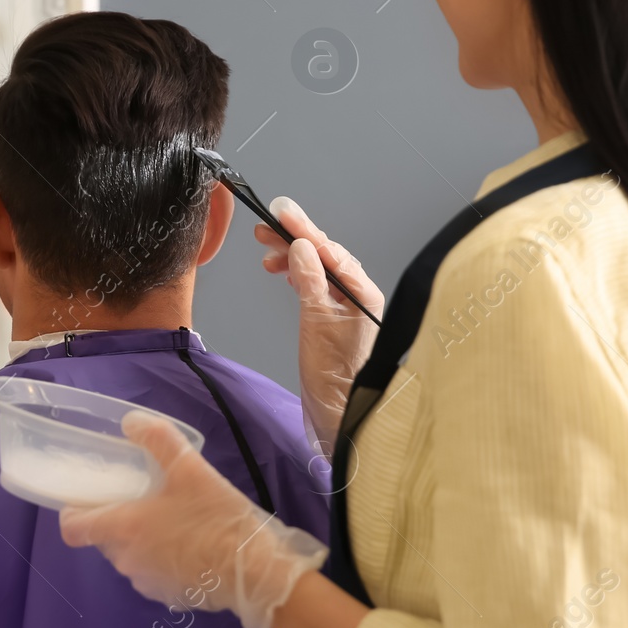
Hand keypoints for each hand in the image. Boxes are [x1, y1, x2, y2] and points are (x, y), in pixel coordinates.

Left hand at [59, 410, 327, 627]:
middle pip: (104, 539)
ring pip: (130, 556)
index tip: (89, 498)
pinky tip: (190, 546)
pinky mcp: (167, 597)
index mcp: (122, 529)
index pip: (72, 529)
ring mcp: (146, 583)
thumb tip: (130, 422)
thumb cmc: (216, 517)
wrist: (255, 571)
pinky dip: (162, 560)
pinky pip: (153, 573)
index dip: (73, 512)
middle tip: (143, 498)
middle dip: (117, 519)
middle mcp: (125, 561)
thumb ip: (157, 438)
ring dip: (142, 540)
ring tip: (173, 520)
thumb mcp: (189, 467)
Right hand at [256, 197, 384, 454]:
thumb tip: (302, 246)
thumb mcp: (317, 323)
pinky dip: (297, 275)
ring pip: (317, 269)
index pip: (330, 251)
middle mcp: (358, 295)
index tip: (281, 213)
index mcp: (362, 292)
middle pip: (324, 256)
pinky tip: (285, 272)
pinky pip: (316, 285)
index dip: (304, 230)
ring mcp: (347, 307)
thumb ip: (310, 281)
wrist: (340, 413)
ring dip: (292, 258)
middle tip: (264, 230)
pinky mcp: (334, 320)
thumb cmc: (334, 376)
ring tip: (267, 255)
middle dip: (294, 240)